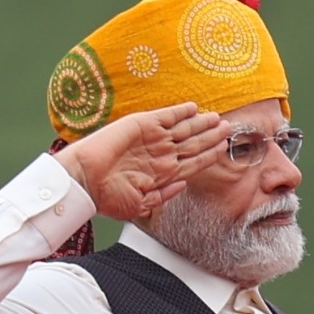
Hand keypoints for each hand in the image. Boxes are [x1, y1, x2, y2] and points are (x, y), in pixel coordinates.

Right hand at [63, 105, 223, 225]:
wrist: (86, 181)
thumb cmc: (107, 197)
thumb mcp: (140, 205)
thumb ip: (163, 196)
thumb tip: (184, 185)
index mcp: (162, 174)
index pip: (193, 162)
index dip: (209, 155)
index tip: (224, 149)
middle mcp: (160, 155)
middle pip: (193, 144)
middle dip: (211, 136)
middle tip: (228, 128)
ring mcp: (152, 139)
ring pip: (184, 129)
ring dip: (201, 123)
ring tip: (218, 118)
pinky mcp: (142, 124)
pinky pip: (166, 116)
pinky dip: (180, 111)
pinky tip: (193, 107)